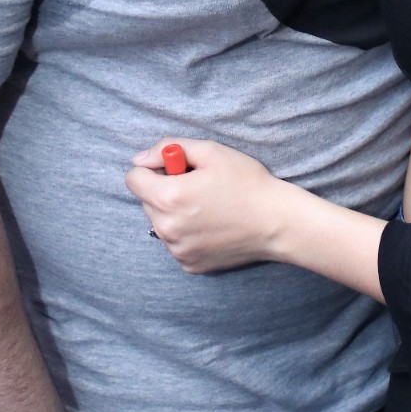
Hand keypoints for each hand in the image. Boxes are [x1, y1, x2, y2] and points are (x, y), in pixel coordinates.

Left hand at [125, 138, 286, 273]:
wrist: (277, 222)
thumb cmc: (247, 183)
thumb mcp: (211, 151)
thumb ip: (168, 148)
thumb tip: (139, 159)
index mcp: (168, 196)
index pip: (133, 179)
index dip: (153, 169)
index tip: (175, 170)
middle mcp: (167, 227)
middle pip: (146, 202)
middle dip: (164, 191)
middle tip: (198, 187)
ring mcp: (177, 249)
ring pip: (160, 223)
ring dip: (175, 213)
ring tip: (208, 207)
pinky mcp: (189, 264)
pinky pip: (175, 243)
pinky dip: (187, 233)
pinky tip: (212, 226)